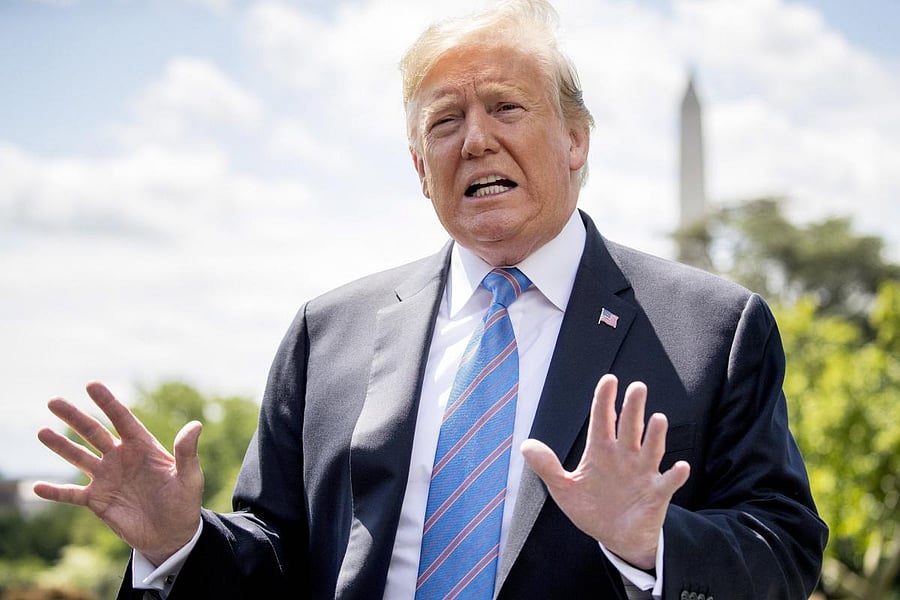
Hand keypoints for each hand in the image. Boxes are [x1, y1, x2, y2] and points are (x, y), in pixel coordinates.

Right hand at [33, 381, 203, 565]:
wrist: (172, 533)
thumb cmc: (184, 502)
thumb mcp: (189, 477)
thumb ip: (187, 452)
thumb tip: (195, 425)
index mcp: (142, 447)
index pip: (122, 419)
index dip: (107, 402)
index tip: (91, 384)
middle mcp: (121, 457)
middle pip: (94, 432)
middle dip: (74, 417)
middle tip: (53, 401)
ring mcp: (107, 478)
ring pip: (78, 457)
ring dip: (60, 445)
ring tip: (42, 431)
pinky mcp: (97, 501)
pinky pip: (71, 494)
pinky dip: (54, 491)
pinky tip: (36, 487)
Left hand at [521, 374, 689, 569]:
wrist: (615, 537)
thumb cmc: (592, 508)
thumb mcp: (564, 489)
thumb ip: (547, 467)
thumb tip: (525, 446)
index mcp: (601, 452)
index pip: (602, 420)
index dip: (604, 400)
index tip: (609, 380)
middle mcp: (624, 456)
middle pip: (629, 427)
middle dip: (632, 408)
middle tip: (637, 387)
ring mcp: (642, 473)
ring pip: (650, 449)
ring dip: (655, 435)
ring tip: (658, 419)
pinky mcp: (656, 494)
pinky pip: (668, 483)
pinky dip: (675, 475)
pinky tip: (681, 467)